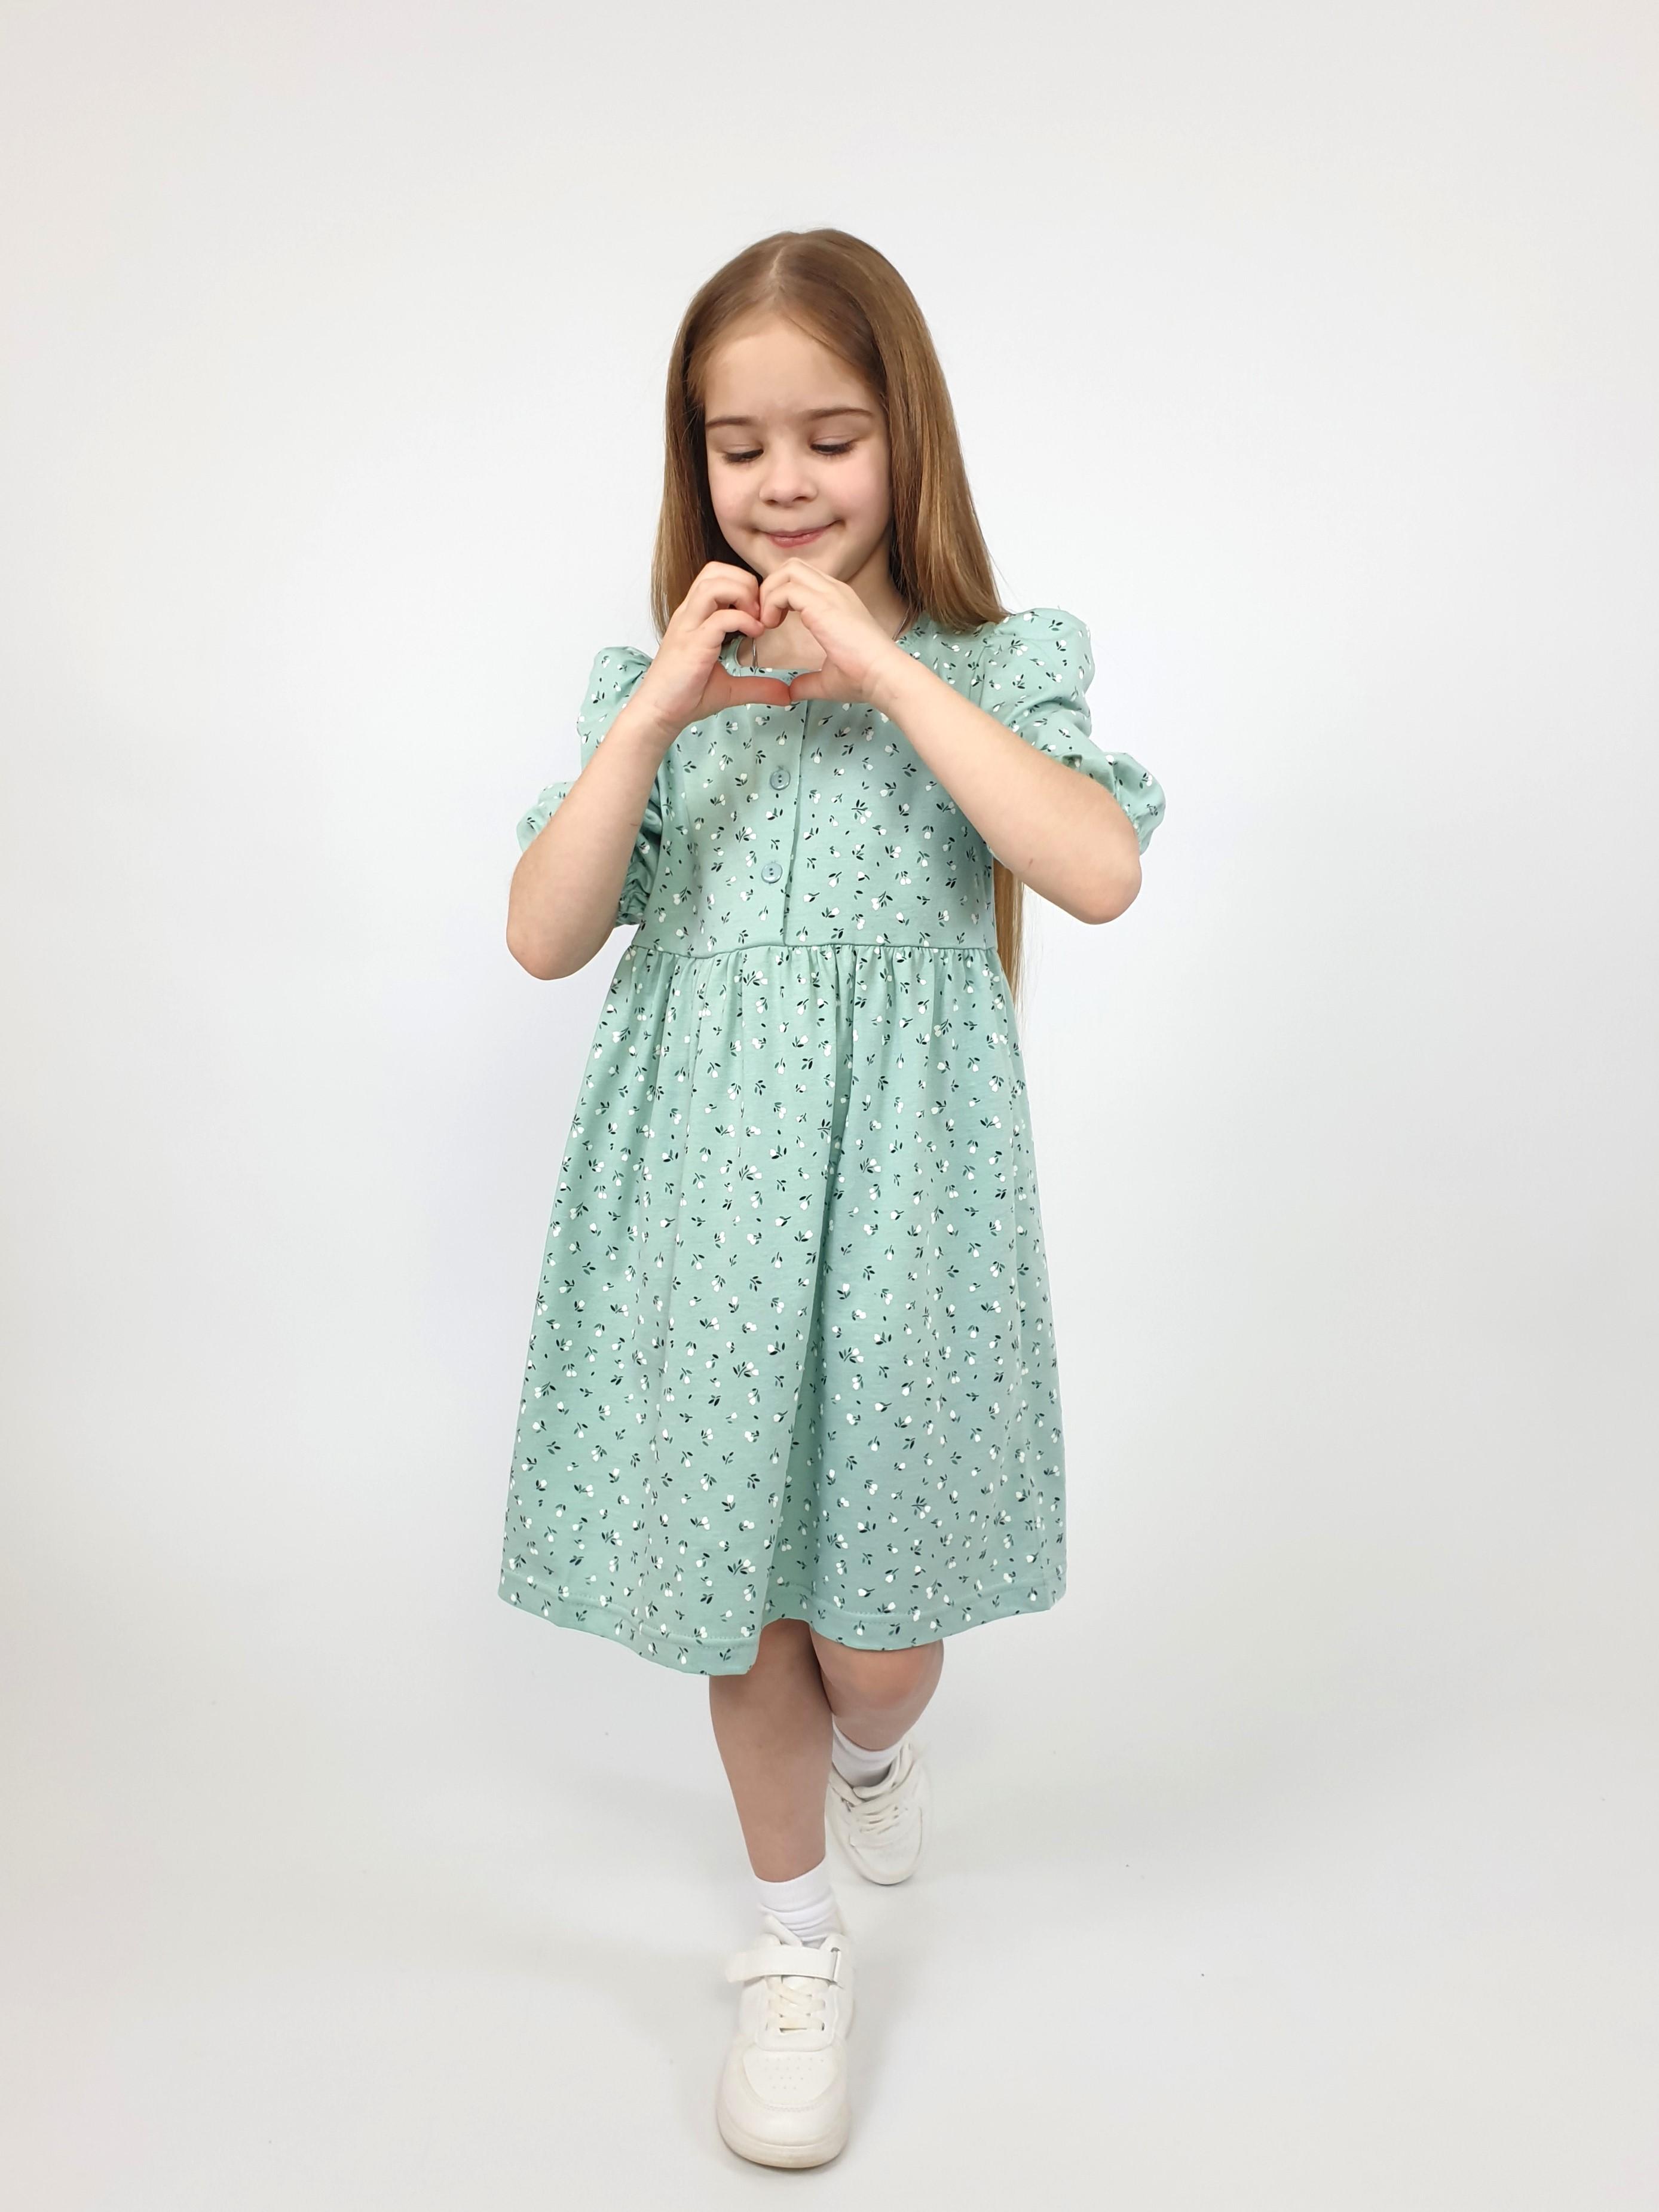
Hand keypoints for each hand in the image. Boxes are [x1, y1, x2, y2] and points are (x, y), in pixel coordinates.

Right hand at [630, 563, 792, 740]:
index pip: (717, 576)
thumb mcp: (731, 688)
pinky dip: (743, 619)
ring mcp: (688, 627)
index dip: (744, 584)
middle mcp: (689, 615)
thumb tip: (786, 694)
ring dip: (743, 594)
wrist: (659, 714)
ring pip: (713, 584)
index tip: (761, 611)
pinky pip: (719, 617)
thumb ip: (758, 685)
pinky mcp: (692, 644)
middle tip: (761, 610)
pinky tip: (755, 634)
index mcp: (696, 617)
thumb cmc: (686, 697)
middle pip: (715, 570)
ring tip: (757, 619)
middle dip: (745, 582)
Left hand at [751, 561, 911, 708]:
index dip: (780, 595)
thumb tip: (792, 692)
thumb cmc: (864, 678)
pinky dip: (771, 603)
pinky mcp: (822, 603)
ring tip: (768, 622)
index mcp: (837, 601)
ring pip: (787, 570)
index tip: (774, 624)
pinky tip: (772, 626)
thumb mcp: (828, 679)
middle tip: (766, 619)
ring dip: (769, 593)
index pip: (802, 579)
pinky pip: (785, 589)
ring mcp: (829, 593)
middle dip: (771, 588)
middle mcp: (834, 590)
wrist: (884, 675)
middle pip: (791, 566)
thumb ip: (807, 682)